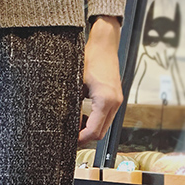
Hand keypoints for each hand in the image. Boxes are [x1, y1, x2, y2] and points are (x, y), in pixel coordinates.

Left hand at [79, 16, 123, 143]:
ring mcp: (117, 101)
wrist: (104, 44)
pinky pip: (106, 117)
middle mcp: (114, 102)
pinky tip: (84, 116)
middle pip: (100, 134)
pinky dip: (95, 121)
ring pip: (104, 127)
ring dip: (90, 129)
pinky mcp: (115, 98)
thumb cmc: (90, 58)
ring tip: (76, 125)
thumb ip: (72, 106)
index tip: (69, 139)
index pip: (93, 131)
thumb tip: (67, 123)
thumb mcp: (75, 84)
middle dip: (85, 137)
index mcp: (105, 100)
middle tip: (71, 135)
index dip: (80, 139)